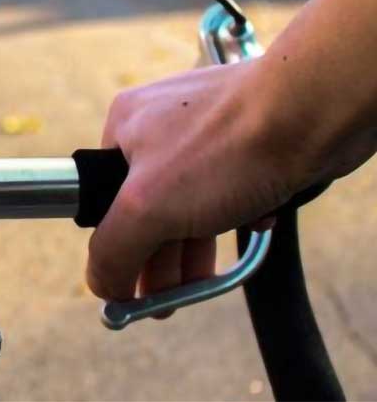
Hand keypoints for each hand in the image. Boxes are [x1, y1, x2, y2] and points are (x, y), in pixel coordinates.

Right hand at [87, 60, 303, 304]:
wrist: (311, 111)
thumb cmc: (226, 146)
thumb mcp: (147, 207)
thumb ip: (112, 249)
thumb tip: (100, 284)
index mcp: (124, 126)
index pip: (104, 197)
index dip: (118, 246)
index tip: (132, 288)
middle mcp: (160, 122)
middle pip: (149, 206)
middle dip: (159, 257)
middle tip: (166, 300)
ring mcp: (206, 128)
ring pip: (193, 200)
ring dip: (197, 245)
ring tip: (201, 283)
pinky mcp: (247, 137)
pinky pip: (232, 186)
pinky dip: (239, 212)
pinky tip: (254, 219)